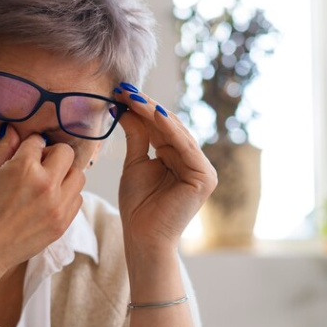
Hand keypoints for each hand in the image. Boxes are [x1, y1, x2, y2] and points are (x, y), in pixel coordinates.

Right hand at [0, 125, 85, 283]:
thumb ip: (4, 150)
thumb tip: (14, 131)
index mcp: (24, 168)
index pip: (38, 141)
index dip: (28, 146)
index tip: (23, 153)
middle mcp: (46, 186)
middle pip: (66, 153)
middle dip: (52, 155)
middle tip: (37, 166)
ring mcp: (57, 207)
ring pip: (78, 176)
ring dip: (64, 174)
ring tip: (45, 184)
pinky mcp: (61, 225)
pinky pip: (77, 199)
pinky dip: (67, 195)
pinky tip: (47, 201)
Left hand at [113, 87, 217, 251]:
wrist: (142, 237)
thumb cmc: (138, 206)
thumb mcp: (136, 163)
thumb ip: (137, 136)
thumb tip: (126, 108)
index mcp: (180, 158)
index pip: (161, 128)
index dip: (142, 109)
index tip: (121, 92)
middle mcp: (195, 162)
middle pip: (169, 127)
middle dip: (146, 107)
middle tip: (125, 89)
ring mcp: (203, 170)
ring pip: (177, 133)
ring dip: (154, 113)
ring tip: (134, 97)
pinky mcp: (205, 178)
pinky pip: (185, 147)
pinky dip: (169, 130)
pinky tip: (153, 113)